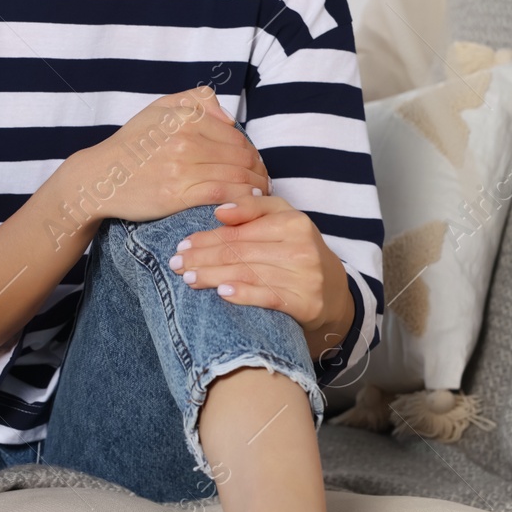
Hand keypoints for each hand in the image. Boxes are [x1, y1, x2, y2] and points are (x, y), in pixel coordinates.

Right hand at [72, 85, 269, 222]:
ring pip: (236, 176)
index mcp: (185, 117)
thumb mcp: (160, 107)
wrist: (99, 177)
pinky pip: (222, 194)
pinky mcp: (176, 194)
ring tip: (259, 196)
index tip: (255, 166)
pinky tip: (247, 204)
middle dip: (259, 171)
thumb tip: (230, 117)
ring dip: (255, 187)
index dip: (253, 153)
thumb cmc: (132, 144)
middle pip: (242, 157)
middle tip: (263, 183)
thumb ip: (198, 100)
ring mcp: (181, 167)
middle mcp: (185, 139)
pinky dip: (241, 199)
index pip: (237, 136)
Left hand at [164, 193, 355, 362]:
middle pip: (241, 251)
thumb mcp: (285, 221)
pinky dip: (244, 294)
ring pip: (249, 273)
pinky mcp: (306, 303)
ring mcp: (305, 276)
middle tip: (177, 263)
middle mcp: (301, 247)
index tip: (183, 244)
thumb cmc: (299, 253)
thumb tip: (220, 211)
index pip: (240, 230)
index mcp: (293, 222)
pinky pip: (269, 297)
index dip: (208, 237)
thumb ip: (254, 208)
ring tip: (189, 278)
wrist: (334, 293)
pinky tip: (222, 293)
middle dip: (203, 257)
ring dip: (214, 276)